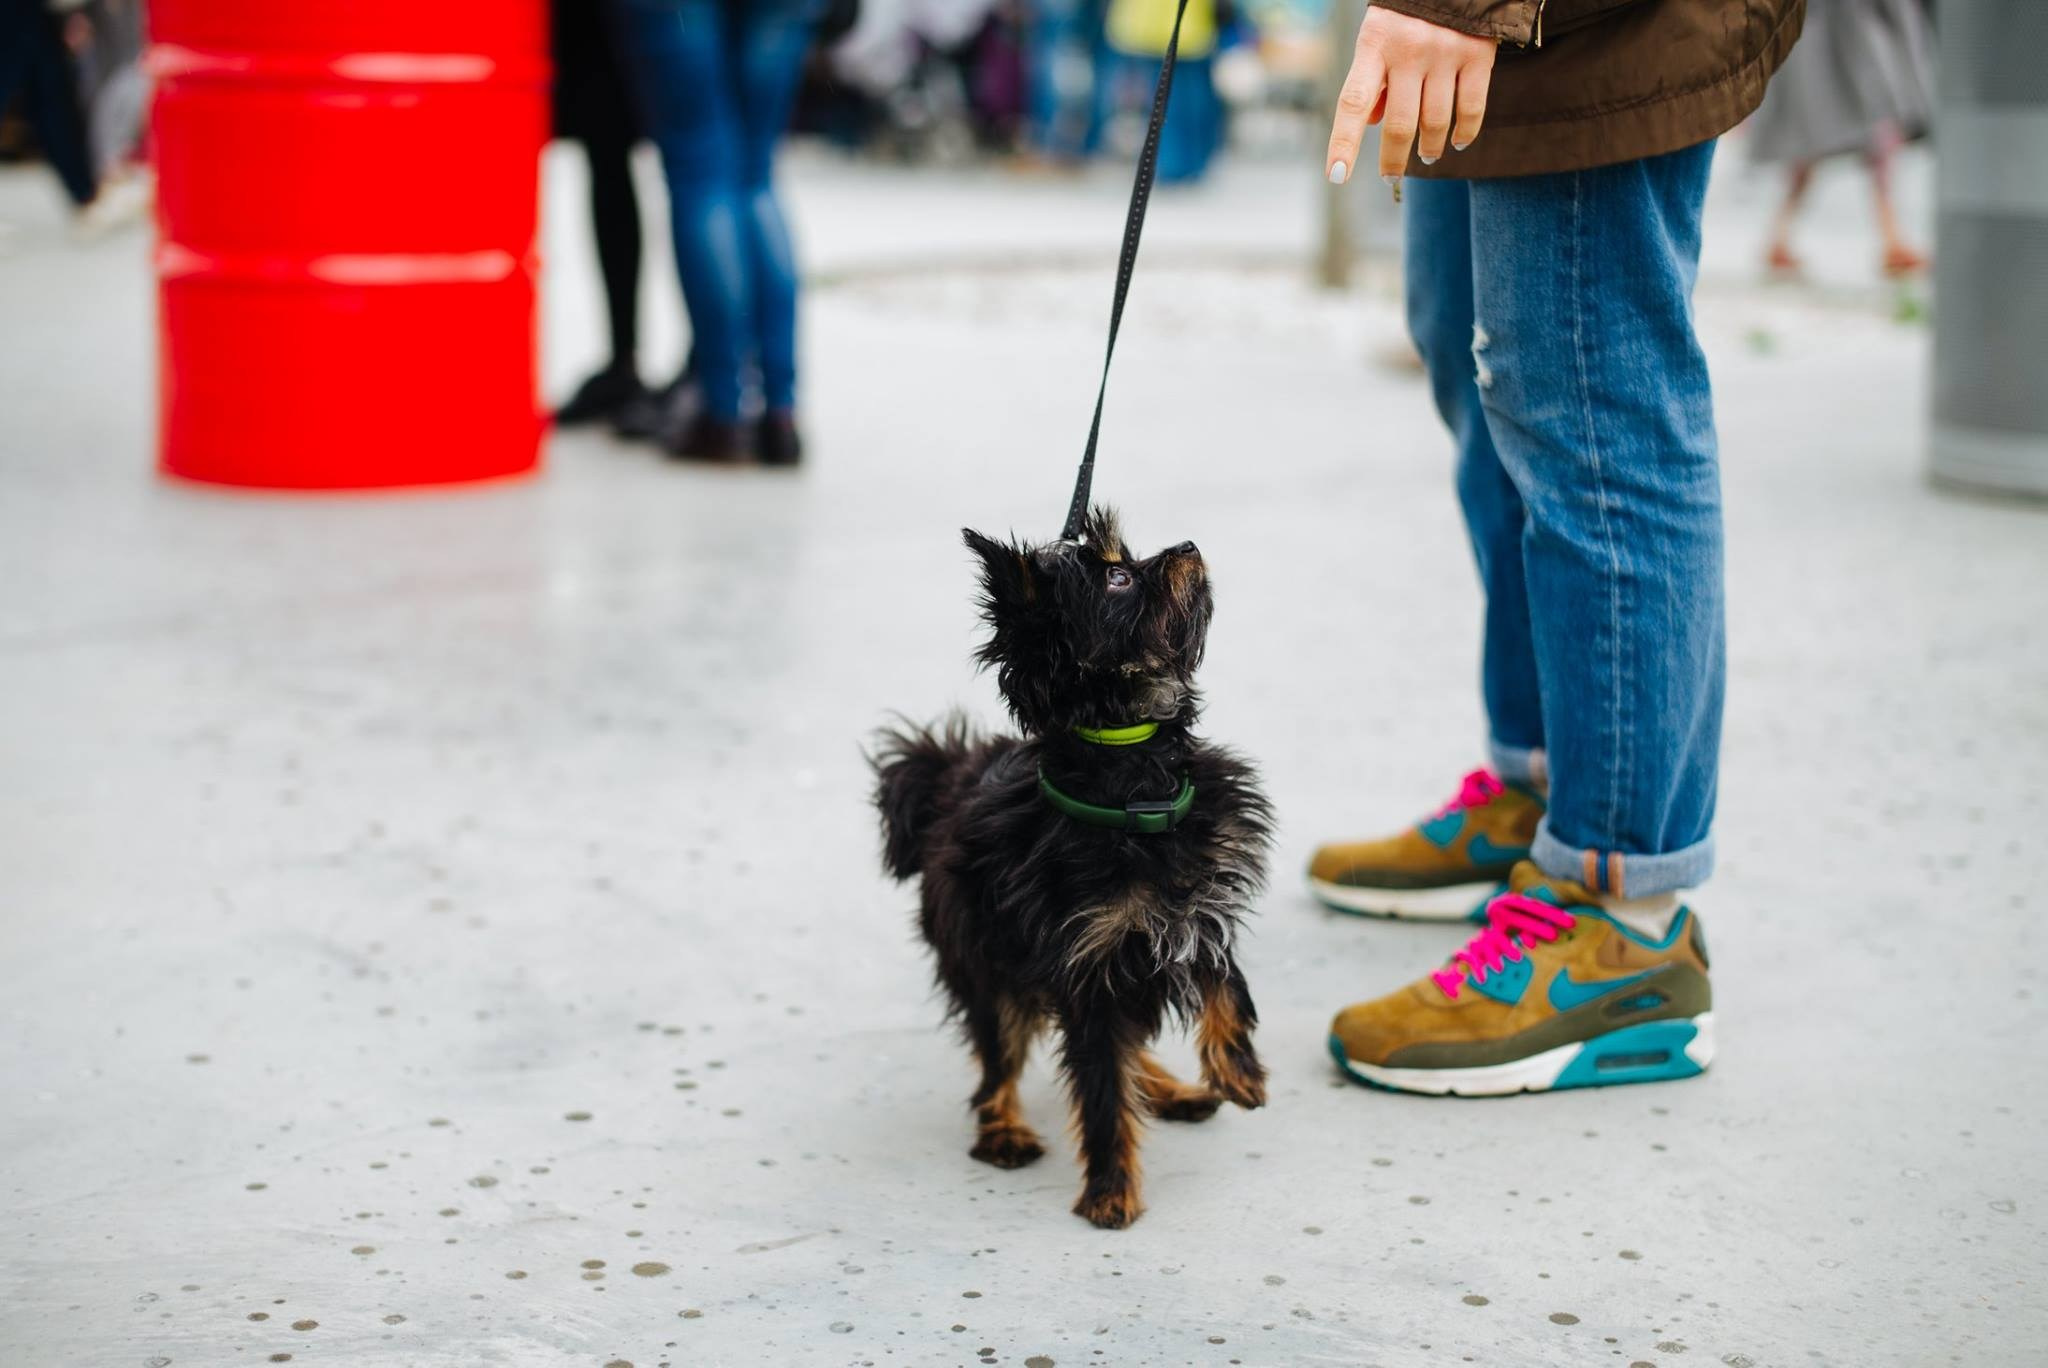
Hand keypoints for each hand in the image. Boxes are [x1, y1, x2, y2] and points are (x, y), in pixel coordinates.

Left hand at [1326, 8, 1497, 185]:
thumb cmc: (1405, 16)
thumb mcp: (1378, 37)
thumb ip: (1373, 79)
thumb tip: (1374, 124)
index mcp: (1375, 44)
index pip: (1354, 103)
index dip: (1344, 142)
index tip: (1337, 175)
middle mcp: (1409, 49)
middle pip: (1400, 124)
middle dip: (1393, 160)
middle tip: (1391, 177)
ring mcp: (1445, 52)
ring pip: (1435, 122)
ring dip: (1429, 149)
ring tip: (1426, 156)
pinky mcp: (1478, 54)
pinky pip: (1471, 109)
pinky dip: (1464, 133)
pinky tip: (1457, 142)